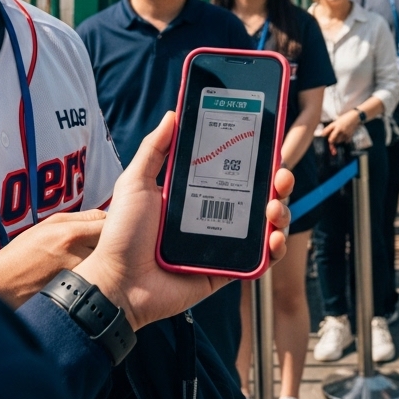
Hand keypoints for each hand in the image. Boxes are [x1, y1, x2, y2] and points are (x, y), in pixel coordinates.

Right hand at [0, 209, 105, 308]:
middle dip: (110, 244)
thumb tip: (104, 214)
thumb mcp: (48, 225)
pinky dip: (94, 279)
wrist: (1, 285)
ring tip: (97, 265)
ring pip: (104, 265)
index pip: (108, 224)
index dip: (112, 224)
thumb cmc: (22, 253)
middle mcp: (77, 254)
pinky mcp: (74, 293)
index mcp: (71, 234)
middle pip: (110, 246)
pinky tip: (86, 279)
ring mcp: (77, 276)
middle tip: (108, 246)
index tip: (113, 226)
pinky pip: (93, 281)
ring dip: (104, 263)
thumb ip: (79, 218)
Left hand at [76, 111, 293, 331]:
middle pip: (257, 195)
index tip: (269, 144)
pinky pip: (259, 260)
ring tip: (275, 209)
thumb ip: (154, 148)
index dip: (255, 158)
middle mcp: (213, 214)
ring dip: (280, 213)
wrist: (118, 284)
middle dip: (277, 183)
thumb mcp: (136, 182)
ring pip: (265, 225)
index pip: (233, 170)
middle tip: (281, 177)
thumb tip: (173, 114)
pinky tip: (275, 239)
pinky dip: (274, 249)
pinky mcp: (226, 270)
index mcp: (195, 192)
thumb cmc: (123, 234)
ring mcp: (222, 243)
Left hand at [321, 110, 359, 150]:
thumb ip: (332, 126)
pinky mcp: (349, 136)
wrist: (355, 117)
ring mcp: (345, 133)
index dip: (324, 134)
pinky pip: (344, 141)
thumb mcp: (337, 120)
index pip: (327, 130)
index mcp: (336, 124)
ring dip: (337, 140)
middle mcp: (339, 129)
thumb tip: (326, 133)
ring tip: (339, 136)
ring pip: (338, 141)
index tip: (323, 135)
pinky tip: (344, 136)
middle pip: (332, 139)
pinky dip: (343, 140)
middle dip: (331, 140)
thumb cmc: (346, 118)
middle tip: (331, 139)